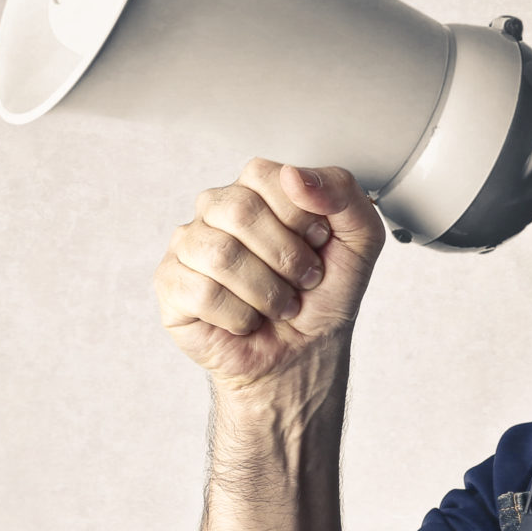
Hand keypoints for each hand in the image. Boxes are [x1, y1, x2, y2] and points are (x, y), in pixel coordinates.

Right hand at [155, 160, 385, 391]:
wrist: (303, 355)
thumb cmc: (322, 297)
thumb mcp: (360, 239)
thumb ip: (342, 191)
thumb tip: (294, 175)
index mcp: (256, 190)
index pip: (266, 176)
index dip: (300, 218)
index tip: (318, 245)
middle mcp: (216, 210)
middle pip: (239, 210)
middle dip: (285, 257)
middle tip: (301, 281)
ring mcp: (188, 246)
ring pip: (220, 254)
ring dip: (265, 293)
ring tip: (277, 305)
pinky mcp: (171, 285)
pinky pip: (201, 292)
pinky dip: (238, 317)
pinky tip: (247, 321)